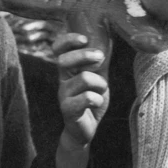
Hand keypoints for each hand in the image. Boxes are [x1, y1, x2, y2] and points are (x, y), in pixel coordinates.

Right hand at [52, 31, 110, 149]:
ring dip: (100, 83)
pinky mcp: (68, 110)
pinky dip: (98, 99)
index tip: (84, 39)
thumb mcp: (96, 77)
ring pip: (83, 78)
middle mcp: (62, 80)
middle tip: (100, 57)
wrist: (85, 129)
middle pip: (64, 60)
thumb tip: (110, 38)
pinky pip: (87, 98)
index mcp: (67, 70)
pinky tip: (97, 103)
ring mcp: (63, 95)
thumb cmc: (90, 99)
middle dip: (85, 56)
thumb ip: (99, 61)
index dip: (67, 40)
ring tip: (101, 90)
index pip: (58, 49)